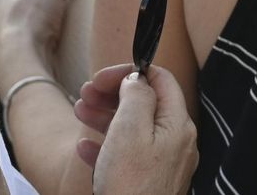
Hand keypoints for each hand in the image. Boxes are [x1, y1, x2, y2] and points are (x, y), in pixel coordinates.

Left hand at [0, 0, 94, 88]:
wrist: (19, 63)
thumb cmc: (28, 17)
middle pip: (27, 9)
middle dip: (43, 12)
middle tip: (65, 14)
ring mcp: (2, 42)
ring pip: (27, 33)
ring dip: (43, 34)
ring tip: (63, 36)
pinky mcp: (12, 63)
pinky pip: (30, 53)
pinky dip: (43, 52)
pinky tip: (56, 54)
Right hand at [76, 64, 197, 194]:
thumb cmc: (130, 183)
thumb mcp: (130, 128)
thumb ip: (136, 95)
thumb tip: (138, 79)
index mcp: (177, 126)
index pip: (161, 81)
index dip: (131, 72)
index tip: (103, 77)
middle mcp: (176, 144)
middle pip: (145, 104)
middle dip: (113, 94)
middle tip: (85, 91)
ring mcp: (163, 166)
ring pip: (134, 129)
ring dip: (105, 116)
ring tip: (79, 111)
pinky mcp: (149, 183)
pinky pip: (128, 156)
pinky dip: (106, 146)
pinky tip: (84, 148)